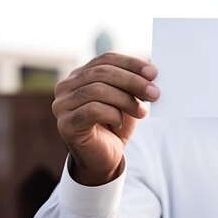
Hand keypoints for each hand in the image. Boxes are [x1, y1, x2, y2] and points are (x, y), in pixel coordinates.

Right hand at [52, 52, 158, 185]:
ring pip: (97, 90)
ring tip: (142, 112)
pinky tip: (120, 123)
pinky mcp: (66, 124)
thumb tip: (152, 66)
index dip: (130, 63)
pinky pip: (92, 110)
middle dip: (132, 81)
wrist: (104, 158)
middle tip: (154, 93)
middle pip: (101, 73)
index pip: (106, 59)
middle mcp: (66, 86)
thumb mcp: (127, 98)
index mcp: (81, 74)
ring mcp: (62, 105)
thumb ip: (135, 81)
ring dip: (125, 100)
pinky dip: (112, 114)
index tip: (153, 73)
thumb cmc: (116, 125)